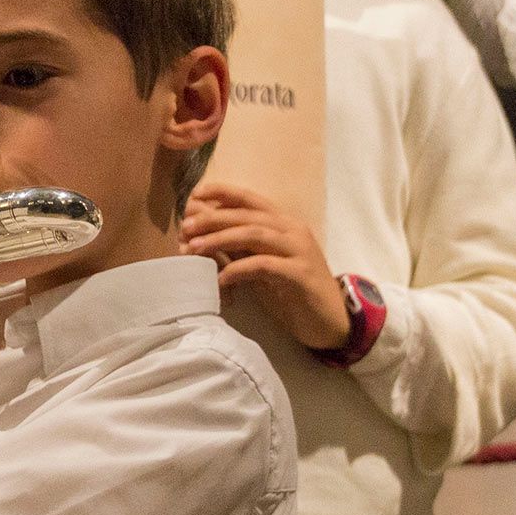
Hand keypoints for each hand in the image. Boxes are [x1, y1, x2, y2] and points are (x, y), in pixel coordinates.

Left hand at [180, 182, 348, 350]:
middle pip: (248, 216)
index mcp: (284, 224)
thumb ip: (240, 249)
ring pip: (255, 234)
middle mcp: (293, 231)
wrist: (330, 321)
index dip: (223, 193)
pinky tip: (220, 279)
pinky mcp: (301, 274)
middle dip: (213, 219)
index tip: (195, 194)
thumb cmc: (291, 292)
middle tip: (185, 227)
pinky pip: (264, 265)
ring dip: (221, 239)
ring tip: (194, 249)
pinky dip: (238, 269)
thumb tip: (202, 237)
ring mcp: (299, 250)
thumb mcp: (261, 265)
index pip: (251, 200)